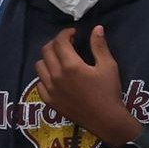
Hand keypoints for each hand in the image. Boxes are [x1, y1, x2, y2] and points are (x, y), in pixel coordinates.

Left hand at [36, 27, 140, 146]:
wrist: (105, 119)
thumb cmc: (109, 91)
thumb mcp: (108, 66)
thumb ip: (99, 46)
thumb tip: (96, 28)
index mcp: (71, 65)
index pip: (60, 41)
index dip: (66, 33)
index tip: (74, 33)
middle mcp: (56, 75)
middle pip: (46, 51)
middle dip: (56, 43)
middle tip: (67, 44)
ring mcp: (50, 88)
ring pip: (40, 65)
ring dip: (48, 58)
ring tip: (60, 59)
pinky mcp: (48, 99)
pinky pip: (40, 82)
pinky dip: (46, 75)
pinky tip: (57, 77)